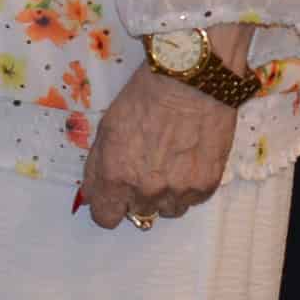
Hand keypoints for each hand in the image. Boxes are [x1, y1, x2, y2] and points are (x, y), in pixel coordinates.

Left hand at [79, 65, 232, 228]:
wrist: (190, 82)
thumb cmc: (145, 97)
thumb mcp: (107, 128)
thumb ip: (97, 169)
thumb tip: (93, 197)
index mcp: (116, 177)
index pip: (106, 218)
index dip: (109, 205)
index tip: (115, 194)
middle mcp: (147, 191)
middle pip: (138, 212)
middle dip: (137, 194)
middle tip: (147, 164)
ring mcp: (179, 191)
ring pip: (168, 210)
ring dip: (166, 194)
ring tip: (170, 162)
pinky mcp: (206, 185)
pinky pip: (192, 200)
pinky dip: (189, 186)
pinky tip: (188, 160)